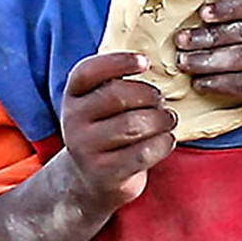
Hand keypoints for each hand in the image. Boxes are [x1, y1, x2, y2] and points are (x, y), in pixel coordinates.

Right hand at [60, 52, 176, 210]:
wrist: (91, 178)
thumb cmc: (105, 129)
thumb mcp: (99, 104)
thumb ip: (115, 84)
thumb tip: (150, 63)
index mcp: (72, 96)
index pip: (89, 71)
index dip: (118, 62)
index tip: (145, 62)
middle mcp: (73, 120)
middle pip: (118, 96)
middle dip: (149, 95)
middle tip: (162, 100)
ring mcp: (86, 149)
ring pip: (133, 125)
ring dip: (160, 119)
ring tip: (168, 119)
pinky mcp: (105, 173)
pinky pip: (143, 153)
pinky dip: (163, 143)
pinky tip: (167, 139)